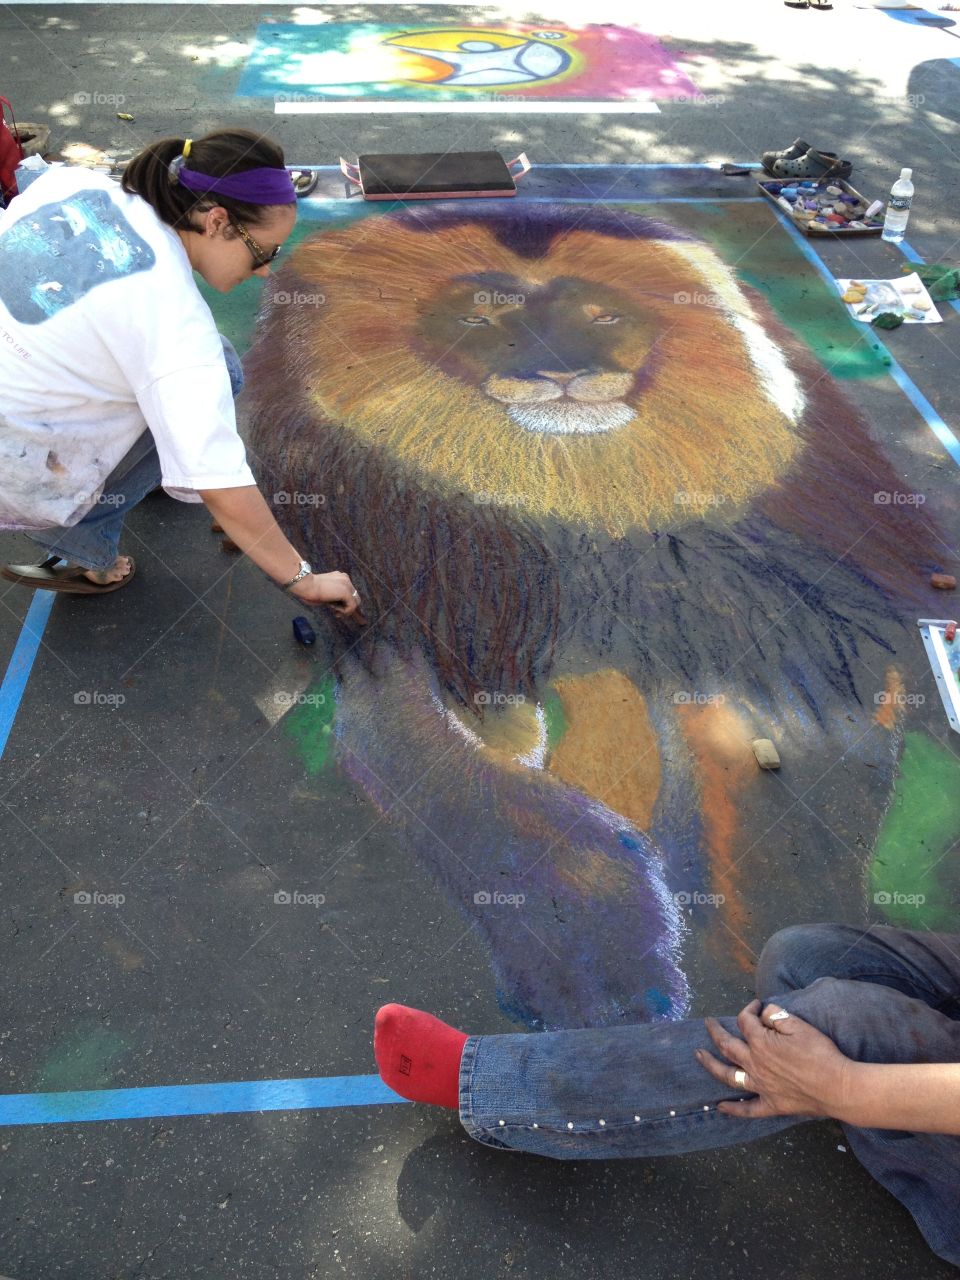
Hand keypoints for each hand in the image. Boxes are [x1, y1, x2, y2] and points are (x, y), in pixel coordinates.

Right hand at [289, 570, 365, 620]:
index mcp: (340, 577)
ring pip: (355, 602)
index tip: (336, 609)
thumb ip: (333, 595)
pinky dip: (344, 611)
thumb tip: (338, 606)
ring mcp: (347, 584)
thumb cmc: (309, 589)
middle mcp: (346, 578)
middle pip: (355, 597)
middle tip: (337, 613)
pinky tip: (334, 610)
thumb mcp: (325, 592)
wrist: (306, 585)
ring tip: (335, 612)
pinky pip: (352, 606)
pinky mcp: (346, 592)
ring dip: (345, 610)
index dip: (344, 602)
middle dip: (347, 607)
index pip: (349, 592)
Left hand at [695, 999, 853, 1119]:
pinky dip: (732, 1109)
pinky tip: (719, 1107)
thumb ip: (776, 1016)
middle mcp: (754, 1064)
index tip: (755, 1005)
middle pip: (727, 1046)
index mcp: (761, 1043)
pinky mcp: (771, 1105)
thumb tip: (762, 1013)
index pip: (745, 1021)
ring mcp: (760, 1086)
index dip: (748, 1009)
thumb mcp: (799, 1025)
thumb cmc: (821, 1054)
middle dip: (715, 1032)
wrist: (838, 1087)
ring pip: (727, 1075)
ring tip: (698, 1056)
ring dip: (711, 1064)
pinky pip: (747, 1109)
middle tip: (707, 1023)